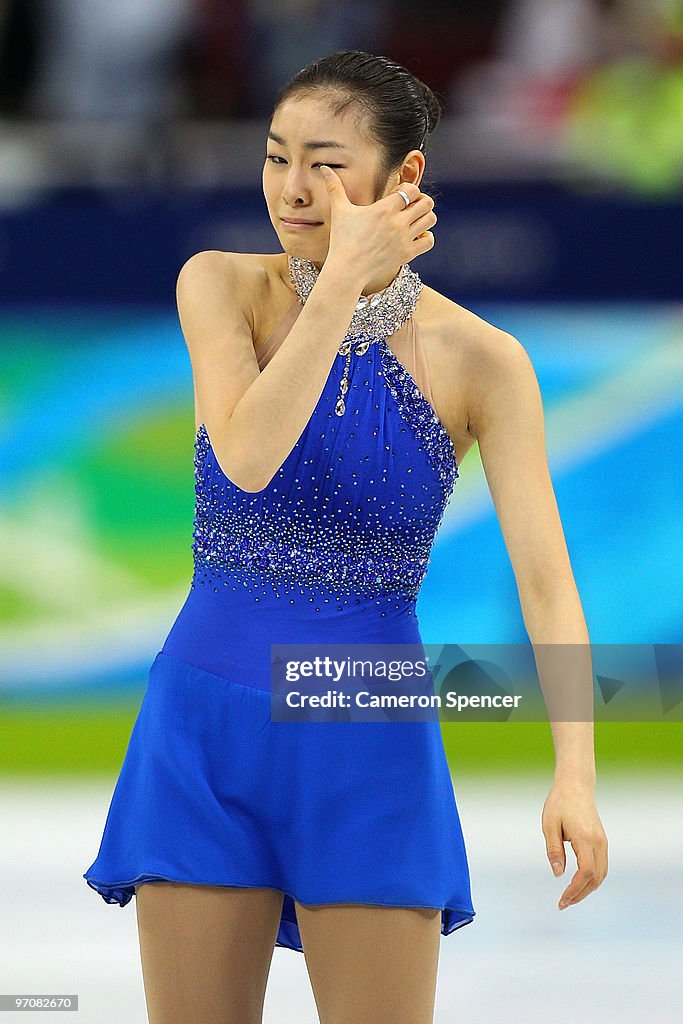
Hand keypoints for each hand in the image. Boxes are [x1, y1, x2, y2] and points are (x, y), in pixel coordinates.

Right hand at [318, 165, 436, 284]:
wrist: (347, 270)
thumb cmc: (342, 240)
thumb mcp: (339, 211)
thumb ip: (334, 187)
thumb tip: (323, 168)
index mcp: (384, 209)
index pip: (412, 189)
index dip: (409, 189)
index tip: (399, 196)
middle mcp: (397, 222)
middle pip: (426, 202)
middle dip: (421, 201)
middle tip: (411, 206)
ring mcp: (404, 239)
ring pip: (430, 219)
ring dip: (425, 217)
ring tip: (413, 220)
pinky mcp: (407, 254)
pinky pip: (429, 241)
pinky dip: (426, 236)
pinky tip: (415, 236)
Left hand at [541, 781, 607, 909]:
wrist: (575, 785)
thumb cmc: (559, 803)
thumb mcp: (549, 825)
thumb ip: (554, 850)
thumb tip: (558, 874)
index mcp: (584, 838)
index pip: (585, 872)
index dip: (575, 889)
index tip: (562, 899)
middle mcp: (598, 842)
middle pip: (596, 878)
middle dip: (581, 894)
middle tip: (563, 903)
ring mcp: (602, 842)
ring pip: (601, 874)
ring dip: (587, 889)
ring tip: (570, 897)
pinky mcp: (602, 841)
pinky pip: (601, 866)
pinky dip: (592, 879)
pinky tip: (578, 883)